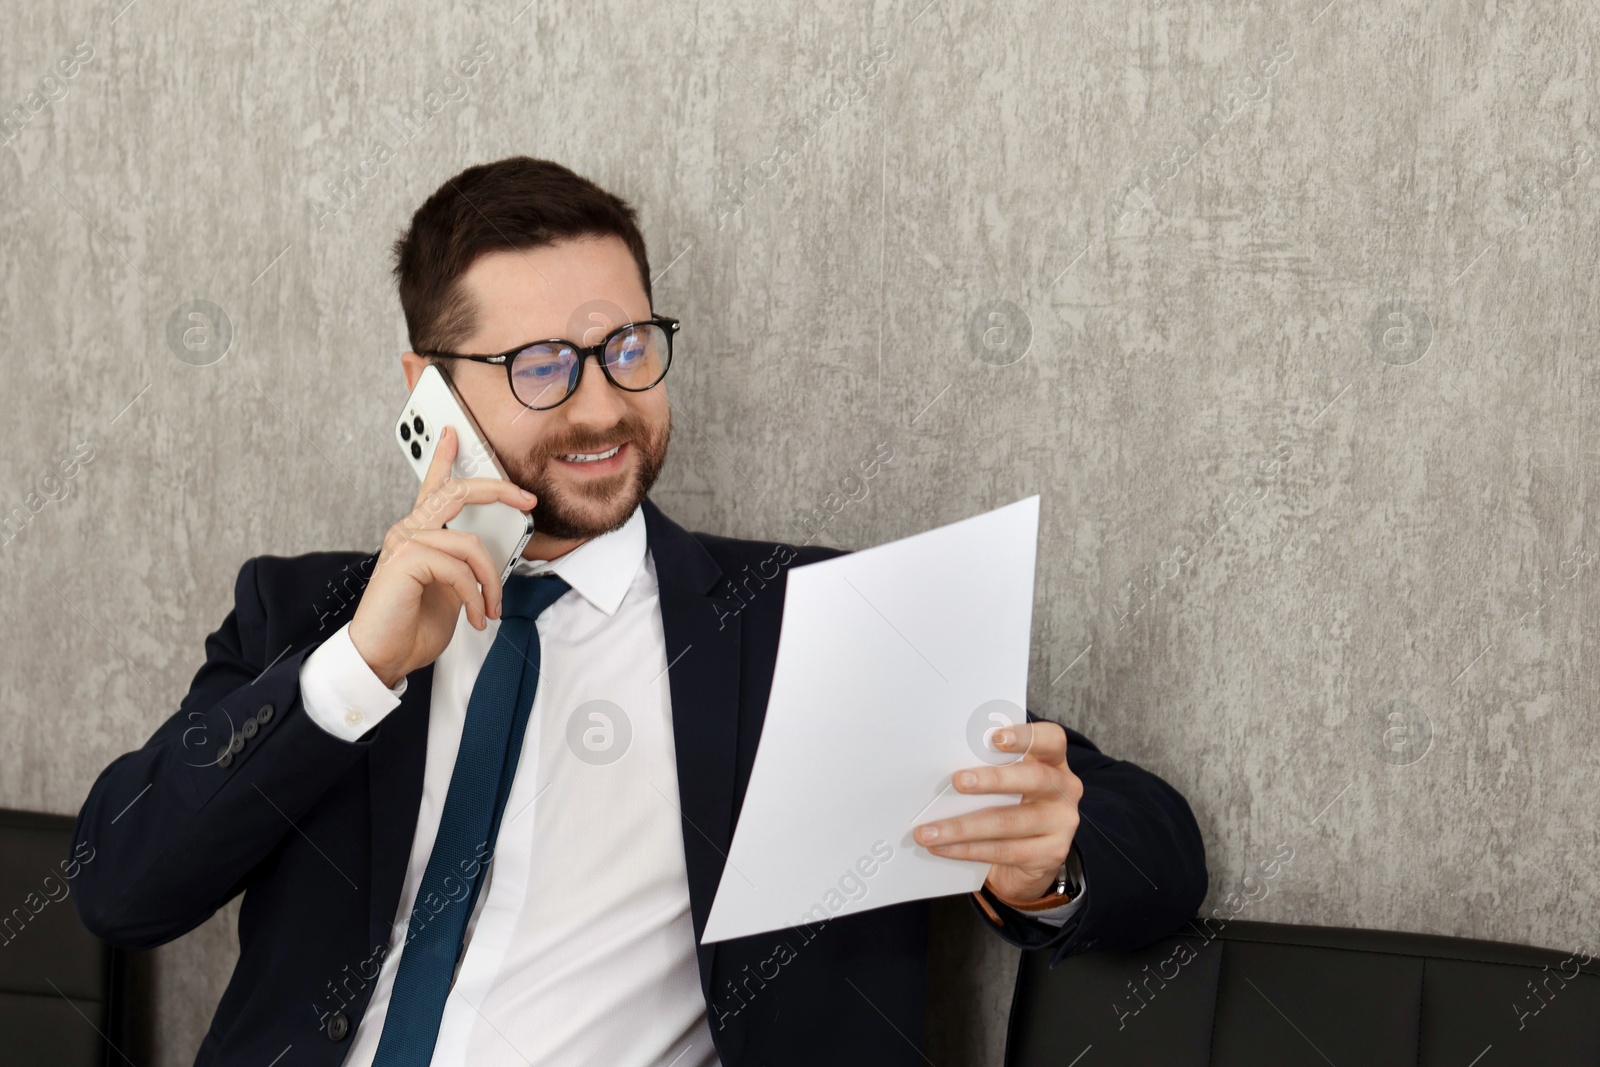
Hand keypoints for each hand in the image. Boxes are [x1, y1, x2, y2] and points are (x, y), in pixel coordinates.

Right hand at [347, 426, 536, 687]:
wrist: (382, 658)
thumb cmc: (411, 627)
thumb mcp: (450, 590)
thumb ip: (465, 566)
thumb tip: (494, 557)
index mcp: (418, 534)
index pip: (433, 487)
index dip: (444, 457)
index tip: (456, 434)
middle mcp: (408, 530)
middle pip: (457, 492)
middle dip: (498, 490)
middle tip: (526, 500)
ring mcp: (405, 542)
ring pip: (470, 543)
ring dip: (491, 583)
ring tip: (492, 609)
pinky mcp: (406, 559)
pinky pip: (459, 568)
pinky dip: (475, 597)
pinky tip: (476, 618)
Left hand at [913, 720, 1081, 901]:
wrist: (1029, 861)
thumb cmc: (1012, 807)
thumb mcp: (1008, 784)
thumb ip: (990, 769)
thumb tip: (942, 767)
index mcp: (1053, 762)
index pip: (1051, 740)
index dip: (1026, 736)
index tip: (995, 738)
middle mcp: (1064, 789)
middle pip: (1034, 779)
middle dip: (992, 780)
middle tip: (957, 780)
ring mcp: (1062, 823)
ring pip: (1009, 822)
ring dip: (962, 827)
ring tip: (929, 831)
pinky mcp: (1052, 854)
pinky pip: (1004, 851)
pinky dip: (967, 849)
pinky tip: (942, 848)